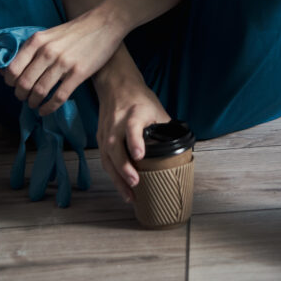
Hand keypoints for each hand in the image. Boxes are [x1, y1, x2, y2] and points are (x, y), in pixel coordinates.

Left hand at [1, 13, 123, 114]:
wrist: (105, 23)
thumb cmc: (75, 30)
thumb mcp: (48, 34)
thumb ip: (31, 50)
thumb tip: (8, 69)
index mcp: (37, 41)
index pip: (13, 69)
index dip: (10, 82)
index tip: (14, 86)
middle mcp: (47, 52)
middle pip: (24, 83)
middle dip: (21, 95)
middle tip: (24, 98)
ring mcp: (63, 63)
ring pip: (39, 92)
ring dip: (33, 102)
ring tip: (34, 104)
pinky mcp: (78, 73)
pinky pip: (58, 97)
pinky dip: (49, 108)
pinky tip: (46, 110)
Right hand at [94, 72, 170, 202]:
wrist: (116, 84)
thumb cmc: (139, 98)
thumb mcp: (156, 109)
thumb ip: (164, 128)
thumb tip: (180, 149)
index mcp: (133, 114)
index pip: (132, 128)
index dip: (135, 142)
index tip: (140, 156)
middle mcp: (116, 123)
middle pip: (115, 148)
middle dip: (124, 168)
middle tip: (135, 184)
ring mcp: (106, 132)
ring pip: (107, 158)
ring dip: (117, 178)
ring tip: (129, 196)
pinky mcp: (100, 138)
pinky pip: (105, 160)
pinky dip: (113, 175)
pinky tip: (121, 187)